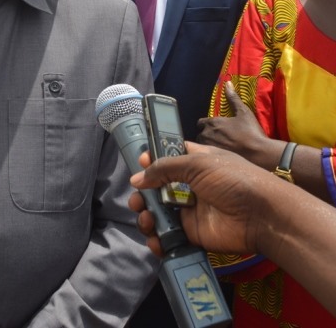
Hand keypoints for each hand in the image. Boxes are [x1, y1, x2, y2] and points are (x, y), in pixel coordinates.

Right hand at [129, 143, 266, 256]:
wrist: (262, 215)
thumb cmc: (232, 179)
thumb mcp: (198, 163)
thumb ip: (164, 168)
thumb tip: (136, 180)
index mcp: (194, 162)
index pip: (167, 158)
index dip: (151, 160)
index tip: (139, 164)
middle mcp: (189, 186)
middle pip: (156, 189)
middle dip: (142, 194)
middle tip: (137, 201)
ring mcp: (190, 211)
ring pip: (159, 213)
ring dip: (146, 216)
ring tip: (146, 219)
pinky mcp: (192, 234)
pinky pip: (169, 236)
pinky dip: (157, 239)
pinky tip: (155, 239)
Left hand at [196, 81, 276, 164]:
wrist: (258, 152)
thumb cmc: (251, 131)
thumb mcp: (243, 112)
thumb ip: (233, 98)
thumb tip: (227, 83)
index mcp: (212, 123)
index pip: (200, 123)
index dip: (206, 125)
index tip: (215, 127)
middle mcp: (207, 134)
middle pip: (200, 134)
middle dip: (207, 135)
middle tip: (219, 137)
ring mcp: (209, 147)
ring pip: (203, 145)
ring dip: (208, 144)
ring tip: (221, 145)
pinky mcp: (214, 157)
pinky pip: (208, 154)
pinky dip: (212, 153)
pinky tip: (222, 154)